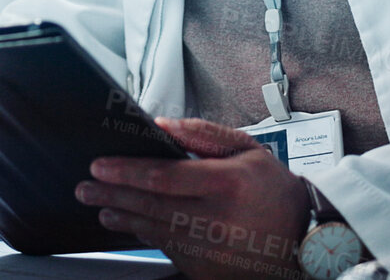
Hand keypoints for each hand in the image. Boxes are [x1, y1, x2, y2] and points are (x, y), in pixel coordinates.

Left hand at [76, 117, 311, 278]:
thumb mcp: (247, 149)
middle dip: (110, 195)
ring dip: (122, 217)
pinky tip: (132, 224)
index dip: (125, 171)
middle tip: (85, 188)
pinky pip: (167, 249)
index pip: (162, 177)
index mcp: (226, 183)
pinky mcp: (206, 270)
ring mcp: (210, 249)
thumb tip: (161, 124)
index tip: (99, 166)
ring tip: (102, 207)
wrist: (304, 241)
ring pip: (152, 230)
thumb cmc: (273, 191)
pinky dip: (146, 235)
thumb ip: (202, 134)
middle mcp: (216, 219)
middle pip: (149, 206)